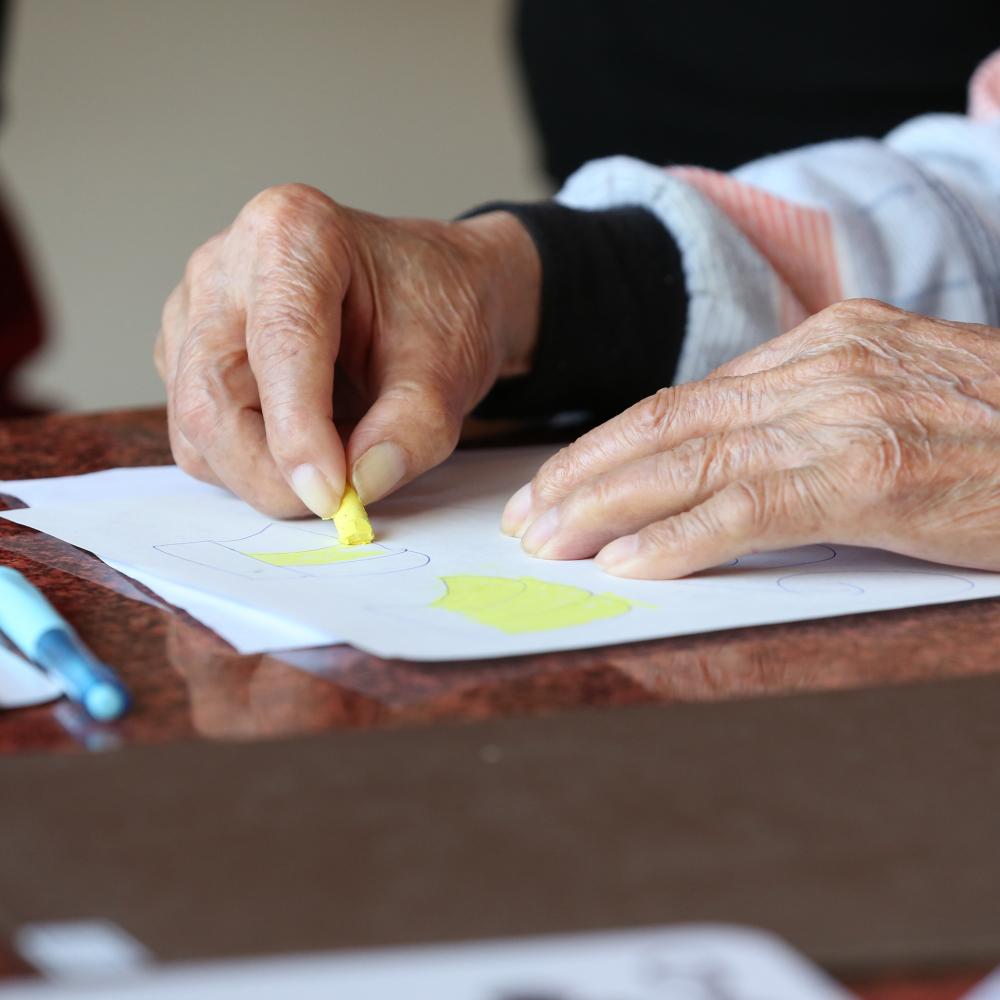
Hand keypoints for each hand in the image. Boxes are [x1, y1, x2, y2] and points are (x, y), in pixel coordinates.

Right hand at [155, 184, 538, 516]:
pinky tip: (303, 441)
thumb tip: (359, 486)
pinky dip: (248, 462)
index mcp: (293, 234)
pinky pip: (197, 433)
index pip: (278, 347)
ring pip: (195, 425)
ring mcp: (195, 308)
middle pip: (209, 394)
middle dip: (268, 471)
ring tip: (335, 457)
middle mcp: (225, 264)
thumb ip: (411, 432)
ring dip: (260, 471)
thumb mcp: (448, 371)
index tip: (333, 497)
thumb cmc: (438, 310)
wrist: (432, 292)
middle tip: (336, 503)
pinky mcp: (186, 351)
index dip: (299, 435)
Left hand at [502, 299, 999, 577]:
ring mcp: (844, 417)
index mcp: (821, 345)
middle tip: (527, 517)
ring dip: (604, 507)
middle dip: (583, 475)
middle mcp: (820, 369)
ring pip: (689, 462)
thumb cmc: (995, 429)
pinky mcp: (872, 475)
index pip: (683, 399)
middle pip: (667, 424)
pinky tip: (627, 563)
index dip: (607, 445)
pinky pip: (748, 509)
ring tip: (549, 541)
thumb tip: (726, 455)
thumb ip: (808, 412)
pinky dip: (678, 539)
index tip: (557, 482)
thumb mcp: (890, 393)